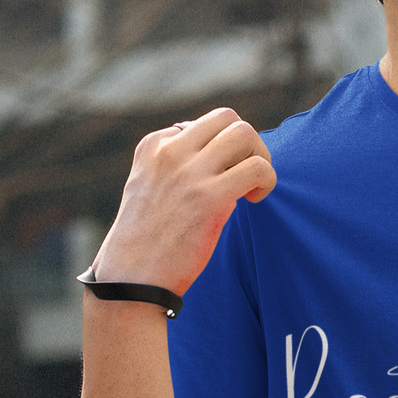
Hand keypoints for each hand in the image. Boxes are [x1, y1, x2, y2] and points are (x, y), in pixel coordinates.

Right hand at [93, 108, 275, 295]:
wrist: (130, 280)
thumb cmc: (146, 241)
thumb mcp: (150, 187)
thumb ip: (177, 164)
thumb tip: (224, 153)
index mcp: (153, 146)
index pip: (202, 124)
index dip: (220, 150)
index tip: (217, 177)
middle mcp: (170, 151)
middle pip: (228, 118)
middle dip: (247, 143)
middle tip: (246, 174)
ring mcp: (189, 172)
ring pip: (245, 133)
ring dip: (260, 157)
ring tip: (251, 186)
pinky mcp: (209, 197)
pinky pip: (258, 168)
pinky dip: (267, 180)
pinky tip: (254, 199)